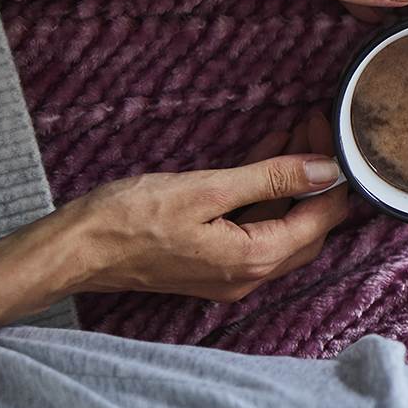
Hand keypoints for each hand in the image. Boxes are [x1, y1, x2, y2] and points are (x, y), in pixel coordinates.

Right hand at [0, 118, 352, 387]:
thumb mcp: (205, 189)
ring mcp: (230, 275)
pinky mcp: (212, 266)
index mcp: (254, 260)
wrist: (72, 251)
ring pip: (283, 227)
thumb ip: (269, 180)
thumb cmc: (127, 219)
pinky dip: (266, 198)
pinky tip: (264, 163)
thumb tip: (325, 169)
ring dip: (292, 186)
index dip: (334, 177)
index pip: (321, 219)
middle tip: (315, 130)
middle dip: (318, 179)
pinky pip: (256, 231)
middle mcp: (250, 276)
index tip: (334, 136)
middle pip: (308, 227)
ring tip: (294, 137)